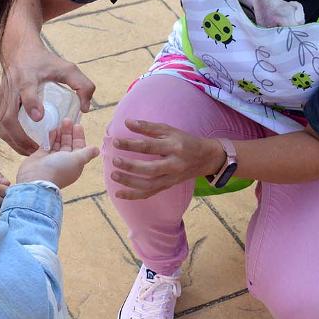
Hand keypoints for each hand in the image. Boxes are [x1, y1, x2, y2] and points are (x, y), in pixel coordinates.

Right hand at [0, 43, 95, 155]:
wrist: (20, 51)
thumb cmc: (45, 61)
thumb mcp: (67, 68)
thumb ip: (82, 85)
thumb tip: (85, 109)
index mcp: (28, 77)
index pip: (26, 91)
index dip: (31, 104)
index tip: (39, 117)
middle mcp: (12, 88)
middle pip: (9, 117)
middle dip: (21, 137)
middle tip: (38, 149)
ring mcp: (3, 96)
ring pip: (3, 124)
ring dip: (15, 141)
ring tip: (31, 152)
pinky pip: (1, 124)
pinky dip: (11, 137)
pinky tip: (23, 145)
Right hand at [15, 119, 99, 189]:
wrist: (37, 178)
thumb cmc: (59, 168)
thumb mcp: (77, 160)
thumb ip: (86, 153)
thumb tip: (97, 150)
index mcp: (74, 164)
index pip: (79, 148)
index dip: (79, 137)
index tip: (77, 125)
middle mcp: (64, 162)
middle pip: (68, 144)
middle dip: (69, 133)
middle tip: (67, 120)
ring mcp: (51, 160)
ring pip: (57, 144)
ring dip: (60, 133)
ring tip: (60, 122)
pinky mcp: (40, 157)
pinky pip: (47, 145)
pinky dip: (50, 137)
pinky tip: (52, 129)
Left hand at [109, 120, 226, 199]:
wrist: (205, 158)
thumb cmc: (184, 141)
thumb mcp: (169, 130)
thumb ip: (148, 127)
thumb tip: (127, 122)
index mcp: (174, 147)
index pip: (149, 146)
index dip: (131, 145)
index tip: (116, 142)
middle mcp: (174, 165)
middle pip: (150, 169)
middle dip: (131, 166)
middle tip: (114, 161)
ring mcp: (171, 178)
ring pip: (149, 185)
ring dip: (130, 182)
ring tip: (113, 176)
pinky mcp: (168, 186)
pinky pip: (150, 193)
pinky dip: (134, 195)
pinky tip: (118, 194)